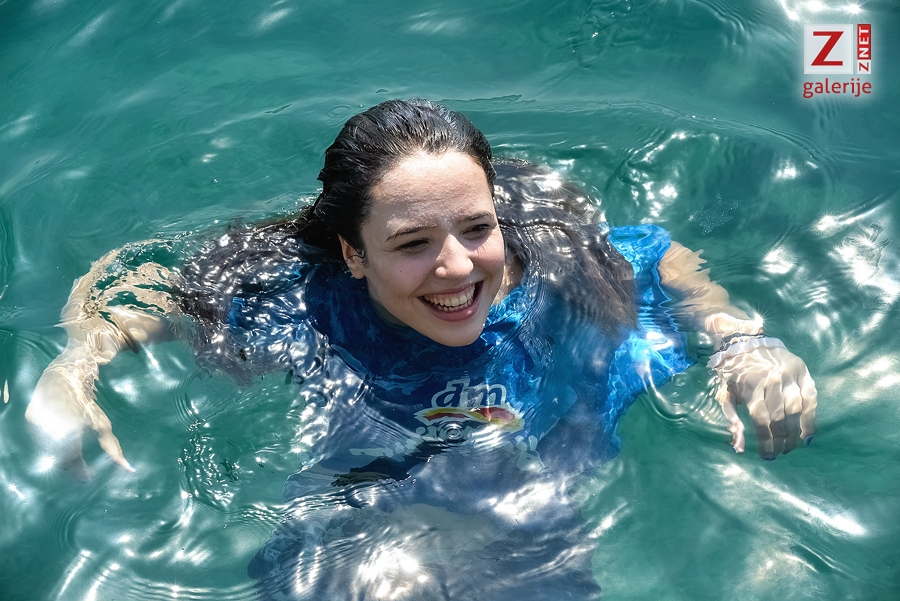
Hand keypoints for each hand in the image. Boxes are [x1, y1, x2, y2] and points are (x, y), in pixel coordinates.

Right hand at [26, 361, 133, 474]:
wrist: (65, 374)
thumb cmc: (88, 401)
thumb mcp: (102, 424)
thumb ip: (111, 447)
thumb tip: (127, 468)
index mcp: (71, 427)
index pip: (72, 459)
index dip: (79, 471)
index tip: (88, 478)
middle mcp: (51, 425)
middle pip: (59, 457)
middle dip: (71, 467)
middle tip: (82, 472)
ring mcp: (37, 422)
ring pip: (48, 451)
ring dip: (61, 459)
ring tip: (74, 461)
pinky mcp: (30, 419)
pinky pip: (40, 441)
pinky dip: (51, 449)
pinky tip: (61, 450)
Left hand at [710, 342, 816, 458]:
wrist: (745, 341)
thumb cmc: (733, 373)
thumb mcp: (725, 394)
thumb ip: (732, 420)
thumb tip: (738, 449)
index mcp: (750, 387)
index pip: (762, 421)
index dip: (766, 442)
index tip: (767, 456)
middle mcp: (772, 380)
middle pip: (780, 418)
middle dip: (781, 441)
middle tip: (781, 453)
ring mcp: (788, 374)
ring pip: (797, 409)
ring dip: (796, 433)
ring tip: (792, 446)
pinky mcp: (801, 369)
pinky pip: (811, 397)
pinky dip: (811, 417)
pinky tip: (807, 434)